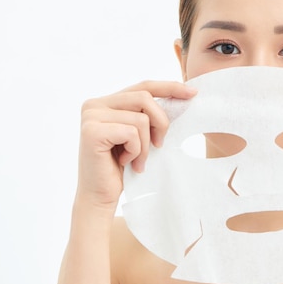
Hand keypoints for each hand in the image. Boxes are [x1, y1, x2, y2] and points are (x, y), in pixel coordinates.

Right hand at [76, 81, 196, 211]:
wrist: (100, 196)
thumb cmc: (121, 167)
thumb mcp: (138, 135)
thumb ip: (148, 114)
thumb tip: (183, 95)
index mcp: (105, 101)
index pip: (143, 87)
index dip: (169, 88)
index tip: (192, 93)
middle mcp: (94, 104)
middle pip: (144, 98)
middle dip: (160, 123)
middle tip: (158, 145)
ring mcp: (91, 117)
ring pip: (141, 119)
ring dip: (145, 145)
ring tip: (135, 160)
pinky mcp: (91, 132)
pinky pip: (132, 133)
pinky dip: (135, 151)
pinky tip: (125, 162)